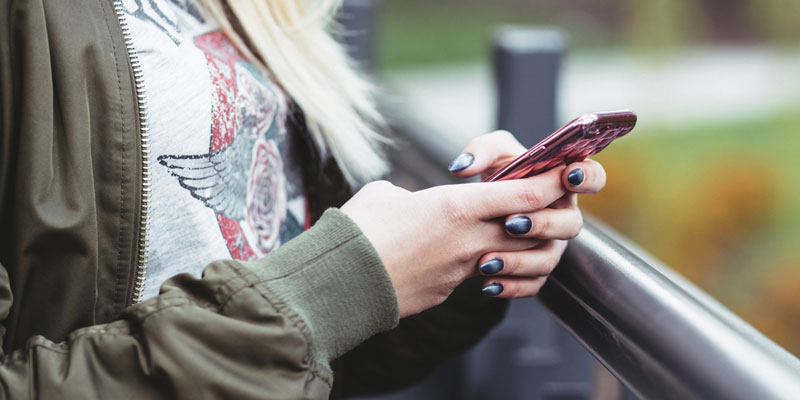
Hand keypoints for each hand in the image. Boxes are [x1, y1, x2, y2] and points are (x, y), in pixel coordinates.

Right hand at [341, 166, 566, 317]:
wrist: (338, 282)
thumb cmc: (357, 230)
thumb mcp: (385, 195)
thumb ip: (412, 194)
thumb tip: (412, 202)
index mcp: (455, 207)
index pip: (525, 195)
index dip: (552, 183)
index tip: (565, 173)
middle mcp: (468, 240)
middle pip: (529, 228)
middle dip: (543, 215)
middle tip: (542, 202)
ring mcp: (460, 270)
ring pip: (510, 255)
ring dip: (516, 243)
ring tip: (502, 232)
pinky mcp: (447, 291)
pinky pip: (479, 276)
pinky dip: (483, 265)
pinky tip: (466, 257)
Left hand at [447, 130, 606, 297]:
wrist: (479, 211)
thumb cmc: (497, 174)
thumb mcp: (490, 154)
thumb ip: (481, 150)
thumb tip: (463, 167)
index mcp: (562, 182)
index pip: (592, 177)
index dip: (587, 177)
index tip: (567, 176)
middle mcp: (562, 215)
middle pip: (571, 224)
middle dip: (543, 224)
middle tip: (510, 223)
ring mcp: (552, 245)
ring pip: (548, 259)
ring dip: (519, 261)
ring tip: (487, 260)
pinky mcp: (536, 270)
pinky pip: (532, 284)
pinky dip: (510, 286)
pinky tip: (488, 284)